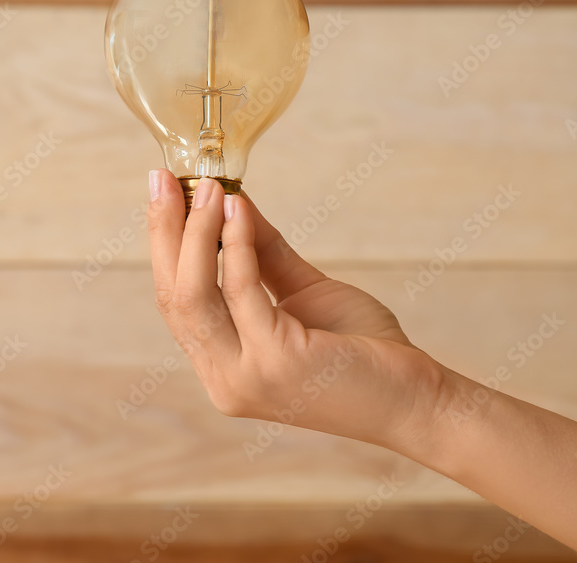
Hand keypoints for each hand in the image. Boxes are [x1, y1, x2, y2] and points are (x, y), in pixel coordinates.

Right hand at [146, 170, 450, 456]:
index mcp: (223, 367)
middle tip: (164, 178)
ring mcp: (245, 376)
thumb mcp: (302, 292)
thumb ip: (262, 255)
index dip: (163, 245)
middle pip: (172, 296)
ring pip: (194, 294)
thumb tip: (232, 202)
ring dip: (197, 232)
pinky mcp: (275, 362)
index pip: (173, 302)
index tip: (162, 193)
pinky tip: (238, 210)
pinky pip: (241, 289)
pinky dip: (236, 244)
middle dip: (165, 232)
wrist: (414, 399)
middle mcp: (224, 380)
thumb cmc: (362, 350)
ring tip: (206, 186)